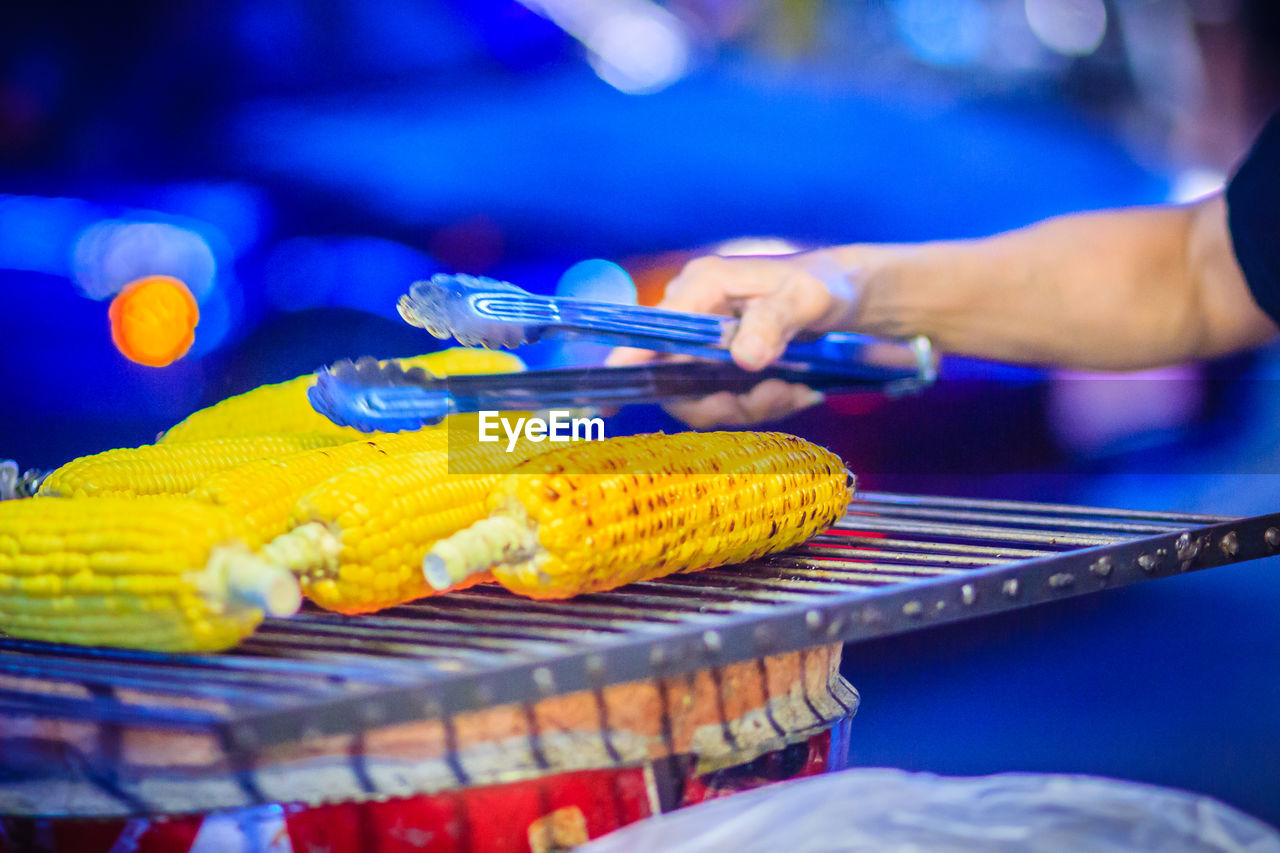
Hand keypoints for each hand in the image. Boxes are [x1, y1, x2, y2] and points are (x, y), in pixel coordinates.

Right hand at [606, 251, 860, 425]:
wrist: (845, 298)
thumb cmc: (824, 286)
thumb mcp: (806, 300)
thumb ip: (775, 323)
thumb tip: (744, 357)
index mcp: (701, 287)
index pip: (649, 331)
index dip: (625, 365)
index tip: (605, 402)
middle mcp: (691, 314)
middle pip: (674, 379)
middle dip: (724, 401)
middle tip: (777, 396)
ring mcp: (702, 343)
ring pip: (702, 397)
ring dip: (751, 405)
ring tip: (793, 390)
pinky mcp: (719, 364)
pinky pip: (724, 400)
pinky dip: (760, 404)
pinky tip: (793, 389)